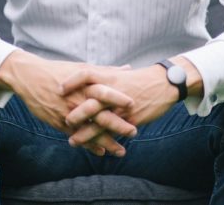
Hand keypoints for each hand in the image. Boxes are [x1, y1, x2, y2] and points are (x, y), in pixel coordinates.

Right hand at [0, 51, 136, 155]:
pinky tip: (100, 151)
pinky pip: (76, 136)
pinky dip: (89, 145)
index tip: (134, 104)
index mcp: (84, 84)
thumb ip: (106, 71)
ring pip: (90, 131)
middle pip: (100, 115)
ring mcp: (68, 113)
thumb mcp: (82, 68)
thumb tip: (128, 68)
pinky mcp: (59, 122)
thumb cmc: (58, 70)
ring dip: (107, 142)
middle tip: (134, 132)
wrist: (30, 77)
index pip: (104, 92)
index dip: (118, 98)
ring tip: (121, 151)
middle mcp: (77, 100)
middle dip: (118, 125)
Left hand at [60, 66, 180, 148]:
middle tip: (64, 120)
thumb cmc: (139, 79)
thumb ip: (103, 76)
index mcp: (110, 77)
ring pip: (100, 123)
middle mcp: (114, 92)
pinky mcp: (130, 120)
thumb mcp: (120, 74)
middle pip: (90, 102)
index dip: (71, 81)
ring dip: (85, 134)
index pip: (86, 74)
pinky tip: (96, 150)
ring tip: (72, 142)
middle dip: (76, 114)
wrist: (164, 84)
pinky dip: (103, 142)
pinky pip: (114, 133)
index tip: (59, 89)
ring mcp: (121, 108)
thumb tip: (87, 77)